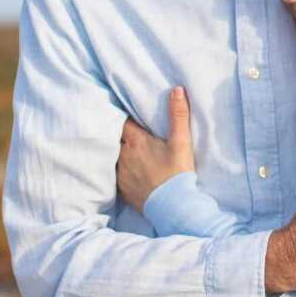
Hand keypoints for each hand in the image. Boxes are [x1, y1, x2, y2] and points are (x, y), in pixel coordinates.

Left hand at [117, 87, 195, 211]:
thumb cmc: (178, 173)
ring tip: (126, 149)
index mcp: (136, 141)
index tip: (128, 113)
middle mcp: (123, 156)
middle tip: (126, 130)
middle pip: (115, 138)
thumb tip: (177, 89)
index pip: (122, 122)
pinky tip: (127, 170)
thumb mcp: (181, 142)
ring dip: (118, 151)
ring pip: (113, 156)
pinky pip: (114, 175)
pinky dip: (118, 169)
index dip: (125, 117)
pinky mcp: (122, 190)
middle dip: (119, 133)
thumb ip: (178, 115)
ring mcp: (121, 174)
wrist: (174, 207)